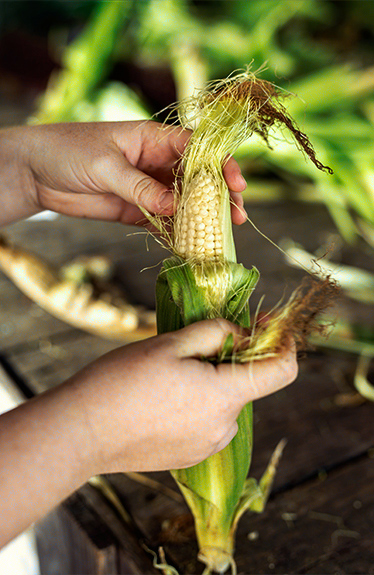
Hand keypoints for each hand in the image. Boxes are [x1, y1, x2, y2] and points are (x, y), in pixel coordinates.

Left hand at [0, 121, 246, 225]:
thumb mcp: (106, 165)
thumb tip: (175, 206)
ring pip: (184, 203)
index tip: (237, 183)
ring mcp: (148, 188)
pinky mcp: (137, 211)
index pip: (195, 148)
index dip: (220, 163)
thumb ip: (140, 187)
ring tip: (222, 234)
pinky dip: (177, 233)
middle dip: (220, 195)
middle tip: (238, 215)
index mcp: (153, 139)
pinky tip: (192, 245)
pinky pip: (163, 222)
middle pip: (198, 178)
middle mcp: (156, 163)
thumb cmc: (69, 151)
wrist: (37, 173)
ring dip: (203, 218)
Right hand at [75, 319, 297, 472]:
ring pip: (224, 401)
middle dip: (230, 358)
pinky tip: (160, 398)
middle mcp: (224, 428)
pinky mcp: (189, 457)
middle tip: (192, 342)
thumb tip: (245, 334)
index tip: (267, 324)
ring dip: (211, 381)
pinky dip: (197, 403)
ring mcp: (207, 447)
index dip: (283, 342)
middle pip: (246, 384)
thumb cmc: (122, 381)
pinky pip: (208, 422)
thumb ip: (217, 332)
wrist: (81, 432)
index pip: (282, 371)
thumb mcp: (170, 343)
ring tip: (167, 373)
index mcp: (224, 397)